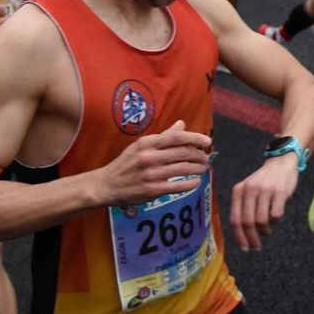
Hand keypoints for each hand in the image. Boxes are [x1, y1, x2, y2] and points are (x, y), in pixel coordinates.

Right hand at [89, 121, 210, 206]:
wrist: (106, 185)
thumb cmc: (125, 164)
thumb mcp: (140, 146)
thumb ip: (163, 136)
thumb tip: (181, 124)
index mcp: (147, 143)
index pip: (176, 137)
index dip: (194, 138)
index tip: (207, 140)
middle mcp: (149, 157)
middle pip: (183, 152)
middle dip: (199, 154)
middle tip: (206, 157)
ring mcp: (152, 174)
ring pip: (183, 169)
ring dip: (198, 168)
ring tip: (203, 168)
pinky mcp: (153, 190)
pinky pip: (178, 186)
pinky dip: (191, 183)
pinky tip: (196, 182)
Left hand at [228, 156, 299, 251]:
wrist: (281, 162)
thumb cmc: (264, 181)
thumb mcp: (248, 189)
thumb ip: (243, 207)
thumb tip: (242, 234)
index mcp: (238, 191)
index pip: (235, 219)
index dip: (239, 237)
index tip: (244, 248)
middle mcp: (249, 190)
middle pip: (248, 222)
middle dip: (252, 239)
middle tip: (257, 246)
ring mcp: (265, 190)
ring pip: (261, 221)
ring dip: (265, 231)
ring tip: (267, 232)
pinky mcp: (279, 191)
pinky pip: (276, 215)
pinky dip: (276, 221)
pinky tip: (276, 218)